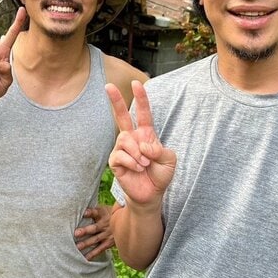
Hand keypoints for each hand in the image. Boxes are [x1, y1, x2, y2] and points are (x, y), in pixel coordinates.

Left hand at [74, 206, 114, 260]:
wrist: (124, 222)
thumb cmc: (107, 213)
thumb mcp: (102, 208)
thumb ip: (92, 209)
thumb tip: (77, 206)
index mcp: (103, 213)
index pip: (96, 212)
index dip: (90, 212)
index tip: (83, 213)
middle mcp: (105, 224)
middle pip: (95, 227)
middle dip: (85, 231)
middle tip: (76, 233)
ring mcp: (108, 234)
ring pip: (96, 239)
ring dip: (87, 243)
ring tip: (77, 247)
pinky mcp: (109, 243)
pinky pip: (100, 249)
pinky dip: (93, 254)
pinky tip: (85, 257)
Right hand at [106, 80, 175, 206]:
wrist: (151, 194)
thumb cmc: (160, 175)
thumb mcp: (169, 161)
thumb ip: (160, 150)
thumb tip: (143, 145)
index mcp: (146, 134)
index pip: (143, 113)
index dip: (141, 98)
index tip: (137, 83)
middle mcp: (132, 138)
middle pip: (122, 115)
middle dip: (116, 100)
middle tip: (108, 85)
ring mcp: (122, 148)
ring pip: (125, 139)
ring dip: (137, 153)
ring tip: (144, 164)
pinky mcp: (115, 161)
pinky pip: (121, 155)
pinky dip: (132, 162)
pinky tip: (137, 169)